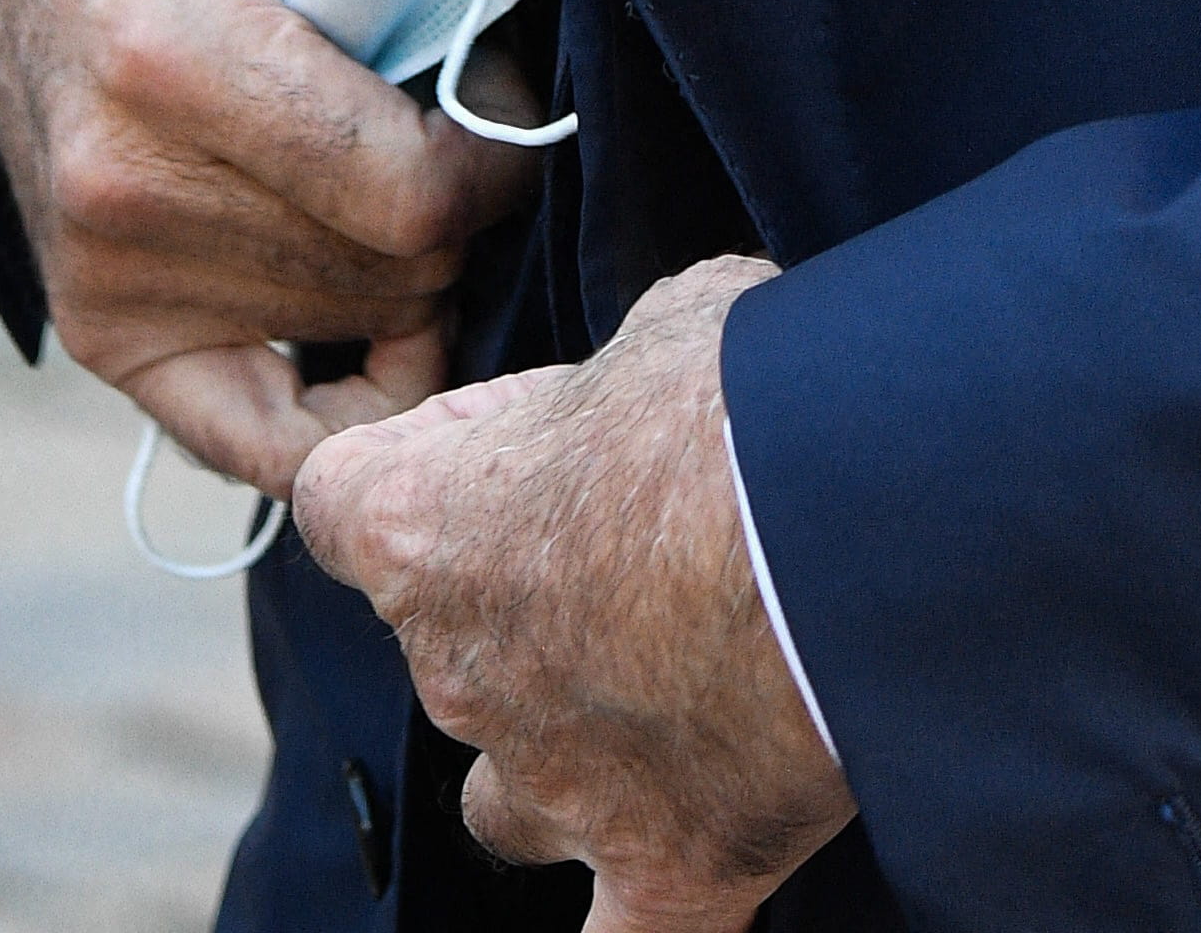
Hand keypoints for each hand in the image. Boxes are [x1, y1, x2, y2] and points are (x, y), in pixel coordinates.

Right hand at [0, 0, 536, 500]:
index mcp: (176, 52)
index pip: (409, 195)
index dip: (498, 157)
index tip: (501, 97)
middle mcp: (122, 184)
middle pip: (391, 272)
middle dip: (458, 208)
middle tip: (447, 127)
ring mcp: (101, 273)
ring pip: (350, 335)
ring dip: (407, 271)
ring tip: (387, 170)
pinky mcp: (96, 327)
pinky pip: (256, 437)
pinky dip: (343, 404)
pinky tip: (388, 336)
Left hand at [295, 255, 854, 932]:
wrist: (859, 518)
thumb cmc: (746, 394)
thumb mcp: (657, 325)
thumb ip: (602, 387)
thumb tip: (632, 403)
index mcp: (422, 526)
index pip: (341, 502)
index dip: (416, 468)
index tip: (495, 449)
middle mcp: (458, 672)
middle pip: (441, 647)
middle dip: (522, 601)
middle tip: (648, 544)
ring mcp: (552, 787)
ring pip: (508, 800)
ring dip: (560, 753)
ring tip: (668, 697)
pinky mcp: (659, 873)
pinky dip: (630, 914)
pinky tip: (649, 884)